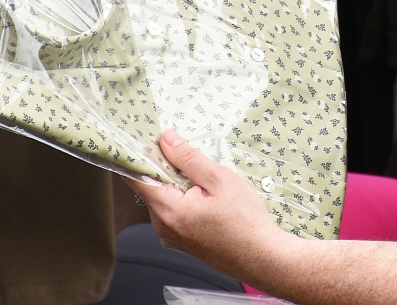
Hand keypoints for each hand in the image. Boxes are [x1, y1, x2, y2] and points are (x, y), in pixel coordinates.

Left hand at [132, 131, 288, 281]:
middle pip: (151, 187)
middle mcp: (163, 226)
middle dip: (167, 170)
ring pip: (164, 199)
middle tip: (192, 161)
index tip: (149, 140)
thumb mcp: (220, 179)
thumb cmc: (244, 222)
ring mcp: (170, 236)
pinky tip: (208, 200)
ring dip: (179, 186)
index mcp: (169, 210)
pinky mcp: (180, 241)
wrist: (260, 256)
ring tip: (207, 185)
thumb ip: (188, 159)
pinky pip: (173, 213)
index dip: (139, 155)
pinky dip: (185, 200)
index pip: (137, 178)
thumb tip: (167, 140)